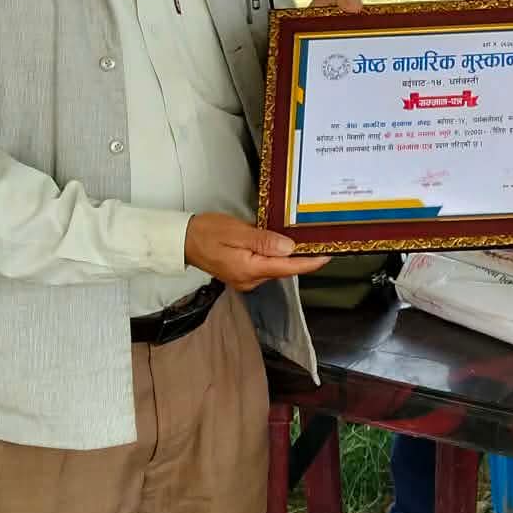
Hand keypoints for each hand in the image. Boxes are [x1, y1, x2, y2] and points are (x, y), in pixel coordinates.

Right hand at [185, 213, 328, 291]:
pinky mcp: (242, 275)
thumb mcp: (236, 232)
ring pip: (275, 268)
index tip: (328, 256)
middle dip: (302, 258)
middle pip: (283, 269)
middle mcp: (250, 280)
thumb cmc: (207, 232)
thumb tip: (288, 248)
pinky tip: (282, 246)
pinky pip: (265, 266)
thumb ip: (263, 241)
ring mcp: (246, 280)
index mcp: (250, 269)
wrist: (183, 241)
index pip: (287, 267)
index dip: (310, 262)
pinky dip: (276, 257)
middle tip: (321, 242)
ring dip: (289, 257)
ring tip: (306, 242)